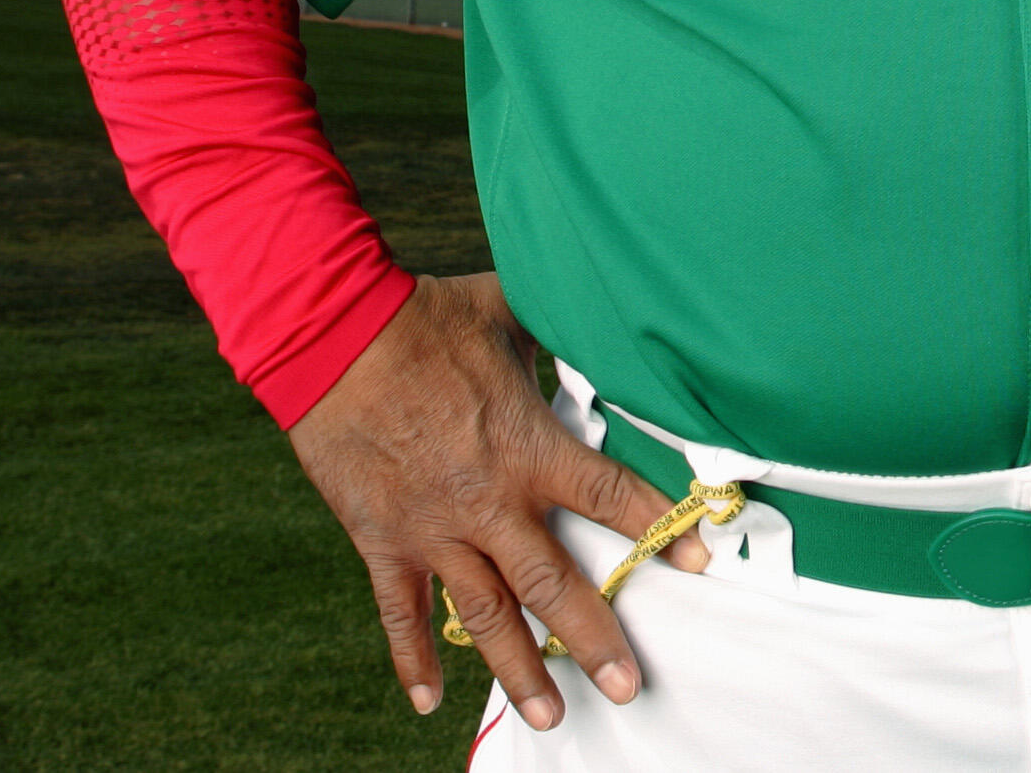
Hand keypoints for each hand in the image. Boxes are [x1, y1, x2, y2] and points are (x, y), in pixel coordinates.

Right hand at [287, 272, 702, 730]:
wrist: (333, 337)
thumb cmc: (428, 319)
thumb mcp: (512, 315)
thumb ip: (562, 334)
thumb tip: (607, 317)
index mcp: (530, 448)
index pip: (612, 497)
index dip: (659, 529)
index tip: (697, 563)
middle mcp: (488, 502)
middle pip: (553, 584)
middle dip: (594, 638)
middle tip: (627, 685)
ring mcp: (434, 529)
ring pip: (485, 616)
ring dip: (519, 669)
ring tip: (550, 714)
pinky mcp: (382, 540)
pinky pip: (400, 612)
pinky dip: (413, 659)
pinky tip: (429, 701)